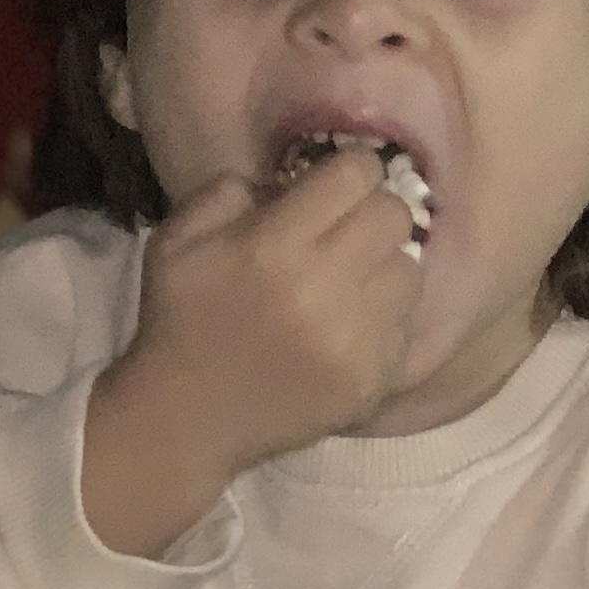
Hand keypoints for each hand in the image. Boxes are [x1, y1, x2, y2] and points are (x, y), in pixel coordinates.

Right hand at [81, 152, 422, 558]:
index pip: (356, 174)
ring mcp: (354, 340)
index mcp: (273, 246)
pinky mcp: (371, 380)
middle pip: (395, 216)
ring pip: (410, 270)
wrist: (186, 419)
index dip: (350, 169)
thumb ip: (233, 189)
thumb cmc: (180, 320)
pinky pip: (406, 326)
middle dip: (372, 211)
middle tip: (348, 229)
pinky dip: (384, 318)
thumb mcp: (178, 237)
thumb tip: (296, 178)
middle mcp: (323, 289)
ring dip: (383, 266)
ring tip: (351, 281)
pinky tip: (350, 325)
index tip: (336, 184)